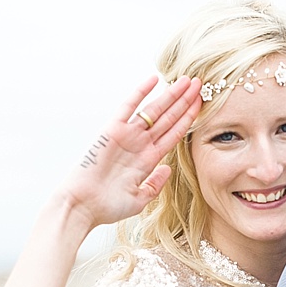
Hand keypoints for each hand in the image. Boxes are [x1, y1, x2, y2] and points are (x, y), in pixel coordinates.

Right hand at [60, 74, 201, 228]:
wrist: (82, 206)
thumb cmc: (107, 207)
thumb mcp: (139, 199)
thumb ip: (155, 184)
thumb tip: (167, 169)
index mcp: (148, 159)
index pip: (174, 133)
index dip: (189, 118)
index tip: (202, 104)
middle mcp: (140, 144)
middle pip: (168, 118)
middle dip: (185, 101)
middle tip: (200, 83)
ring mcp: (127, 136)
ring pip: (154, 110)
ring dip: (171, 95)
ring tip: (187, 80)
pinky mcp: (111, 131)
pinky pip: (128, 106)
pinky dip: (140, 92)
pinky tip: (154, 79)